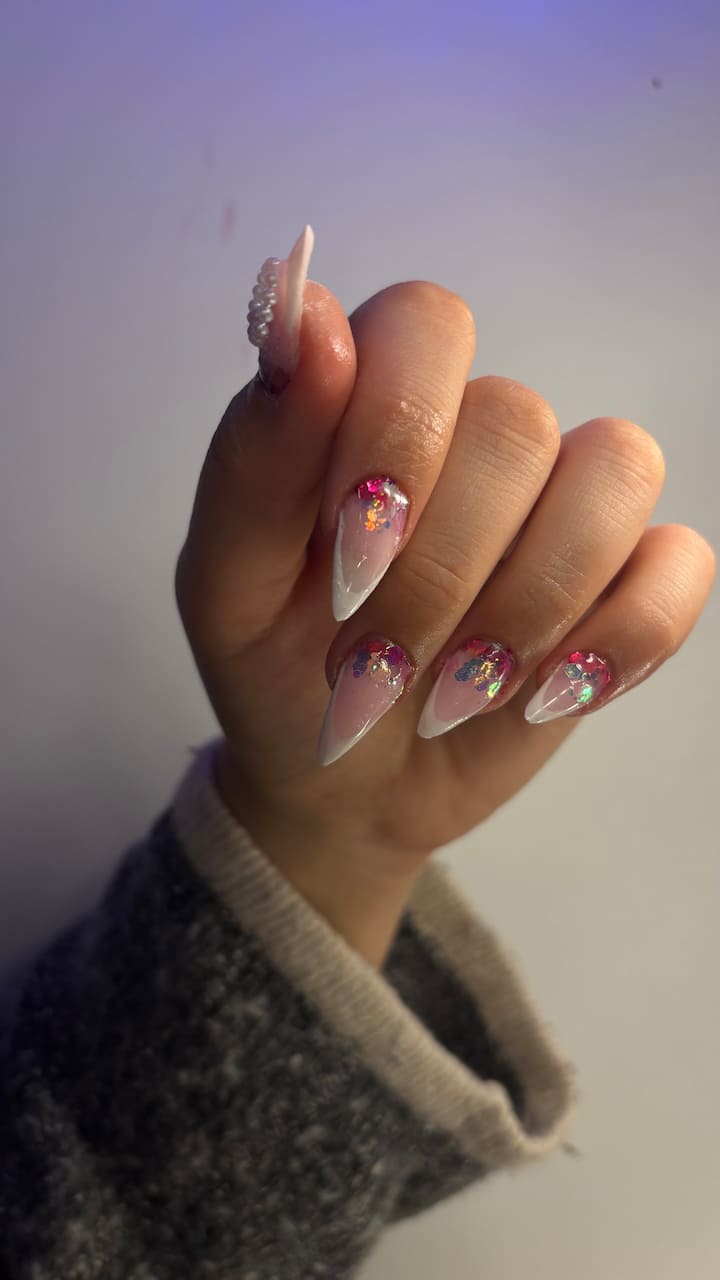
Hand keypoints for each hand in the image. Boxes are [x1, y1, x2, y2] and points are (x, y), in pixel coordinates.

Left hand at [175, 229, 714, 961]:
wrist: (341, 785)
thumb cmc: (276, 669)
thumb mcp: (228, 585)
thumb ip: (254, 455)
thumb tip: (301, 310)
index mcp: (371, 402)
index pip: (427, 324)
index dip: (400, 429)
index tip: (349, 554)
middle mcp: (477, 434)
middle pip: (518, 422)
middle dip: (436, 575)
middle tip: (371, 666)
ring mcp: (562, 503)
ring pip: (613, 474)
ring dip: (524, 610)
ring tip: (450, 691)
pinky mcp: (627, 580)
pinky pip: (677, 564)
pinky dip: (615, 639)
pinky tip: (539, 693)